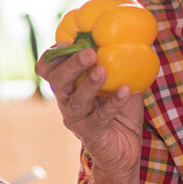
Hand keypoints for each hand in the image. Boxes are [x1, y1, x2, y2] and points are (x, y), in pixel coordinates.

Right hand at [35, 46, 143, 176]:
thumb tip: (133, 35)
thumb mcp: (118, 82)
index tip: (68, 41)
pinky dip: (114, 102)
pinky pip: (101, 116)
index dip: (53, 55)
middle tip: (89, 52)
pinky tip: (125, 90)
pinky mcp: (92, 133)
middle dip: (71, 65)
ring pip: (76, 100)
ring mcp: (78, 119)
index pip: (49, 69)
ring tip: (102, 70)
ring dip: (89, 84)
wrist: (125, 149)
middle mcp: (68, 101)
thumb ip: (118, 63)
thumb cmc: (120, 111)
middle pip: (58, 81)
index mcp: (70, 86)